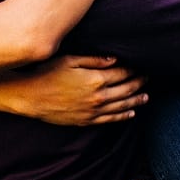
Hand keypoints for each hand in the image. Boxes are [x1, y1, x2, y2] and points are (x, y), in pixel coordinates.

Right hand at [14, 53, 147, 126]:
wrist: (31, 96)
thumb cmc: (47, 72)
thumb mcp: (70, 59)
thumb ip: (94, 59)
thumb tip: (115, 58)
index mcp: (95, 79)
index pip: (122, 74)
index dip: (134, 69)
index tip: (142, 65)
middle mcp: (98, 98)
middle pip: (125, 90)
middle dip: (138, 83)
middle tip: (148, 78)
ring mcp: (92, 112)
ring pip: (121, 107)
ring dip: (135, 101)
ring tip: (146, 96)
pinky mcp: (86, 121)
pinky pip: (110, 120)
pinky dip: (122, 116)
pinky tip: (130, 113)